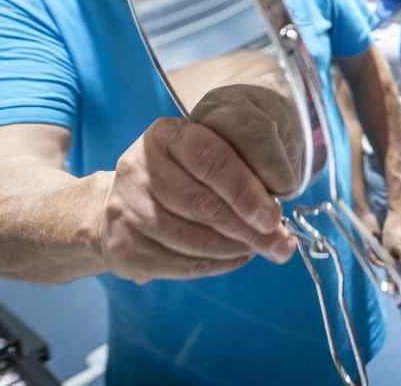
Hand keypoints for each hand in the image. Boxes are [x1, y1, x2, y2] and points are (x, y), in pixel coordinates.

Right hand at [97, 83, 304, 284]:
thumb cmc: (182, 177)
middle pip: (204, 203)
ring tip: (259, 248)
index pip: (211, 157)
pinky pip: (181, 263)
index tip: (275, 213)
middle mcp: (139, 166)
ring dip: (235, 248)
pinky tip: (235, 257)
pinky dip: (216, 265)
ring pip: (194, 238)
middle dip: (248, 227)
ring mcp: (126, 206)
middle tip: (278, 240)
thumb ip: (242, 176)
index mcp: (167, 134)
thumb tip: (279, 218)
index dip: (246, 188)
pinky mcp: (123, 243)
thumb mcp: (207, 158)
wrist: (121, 204)